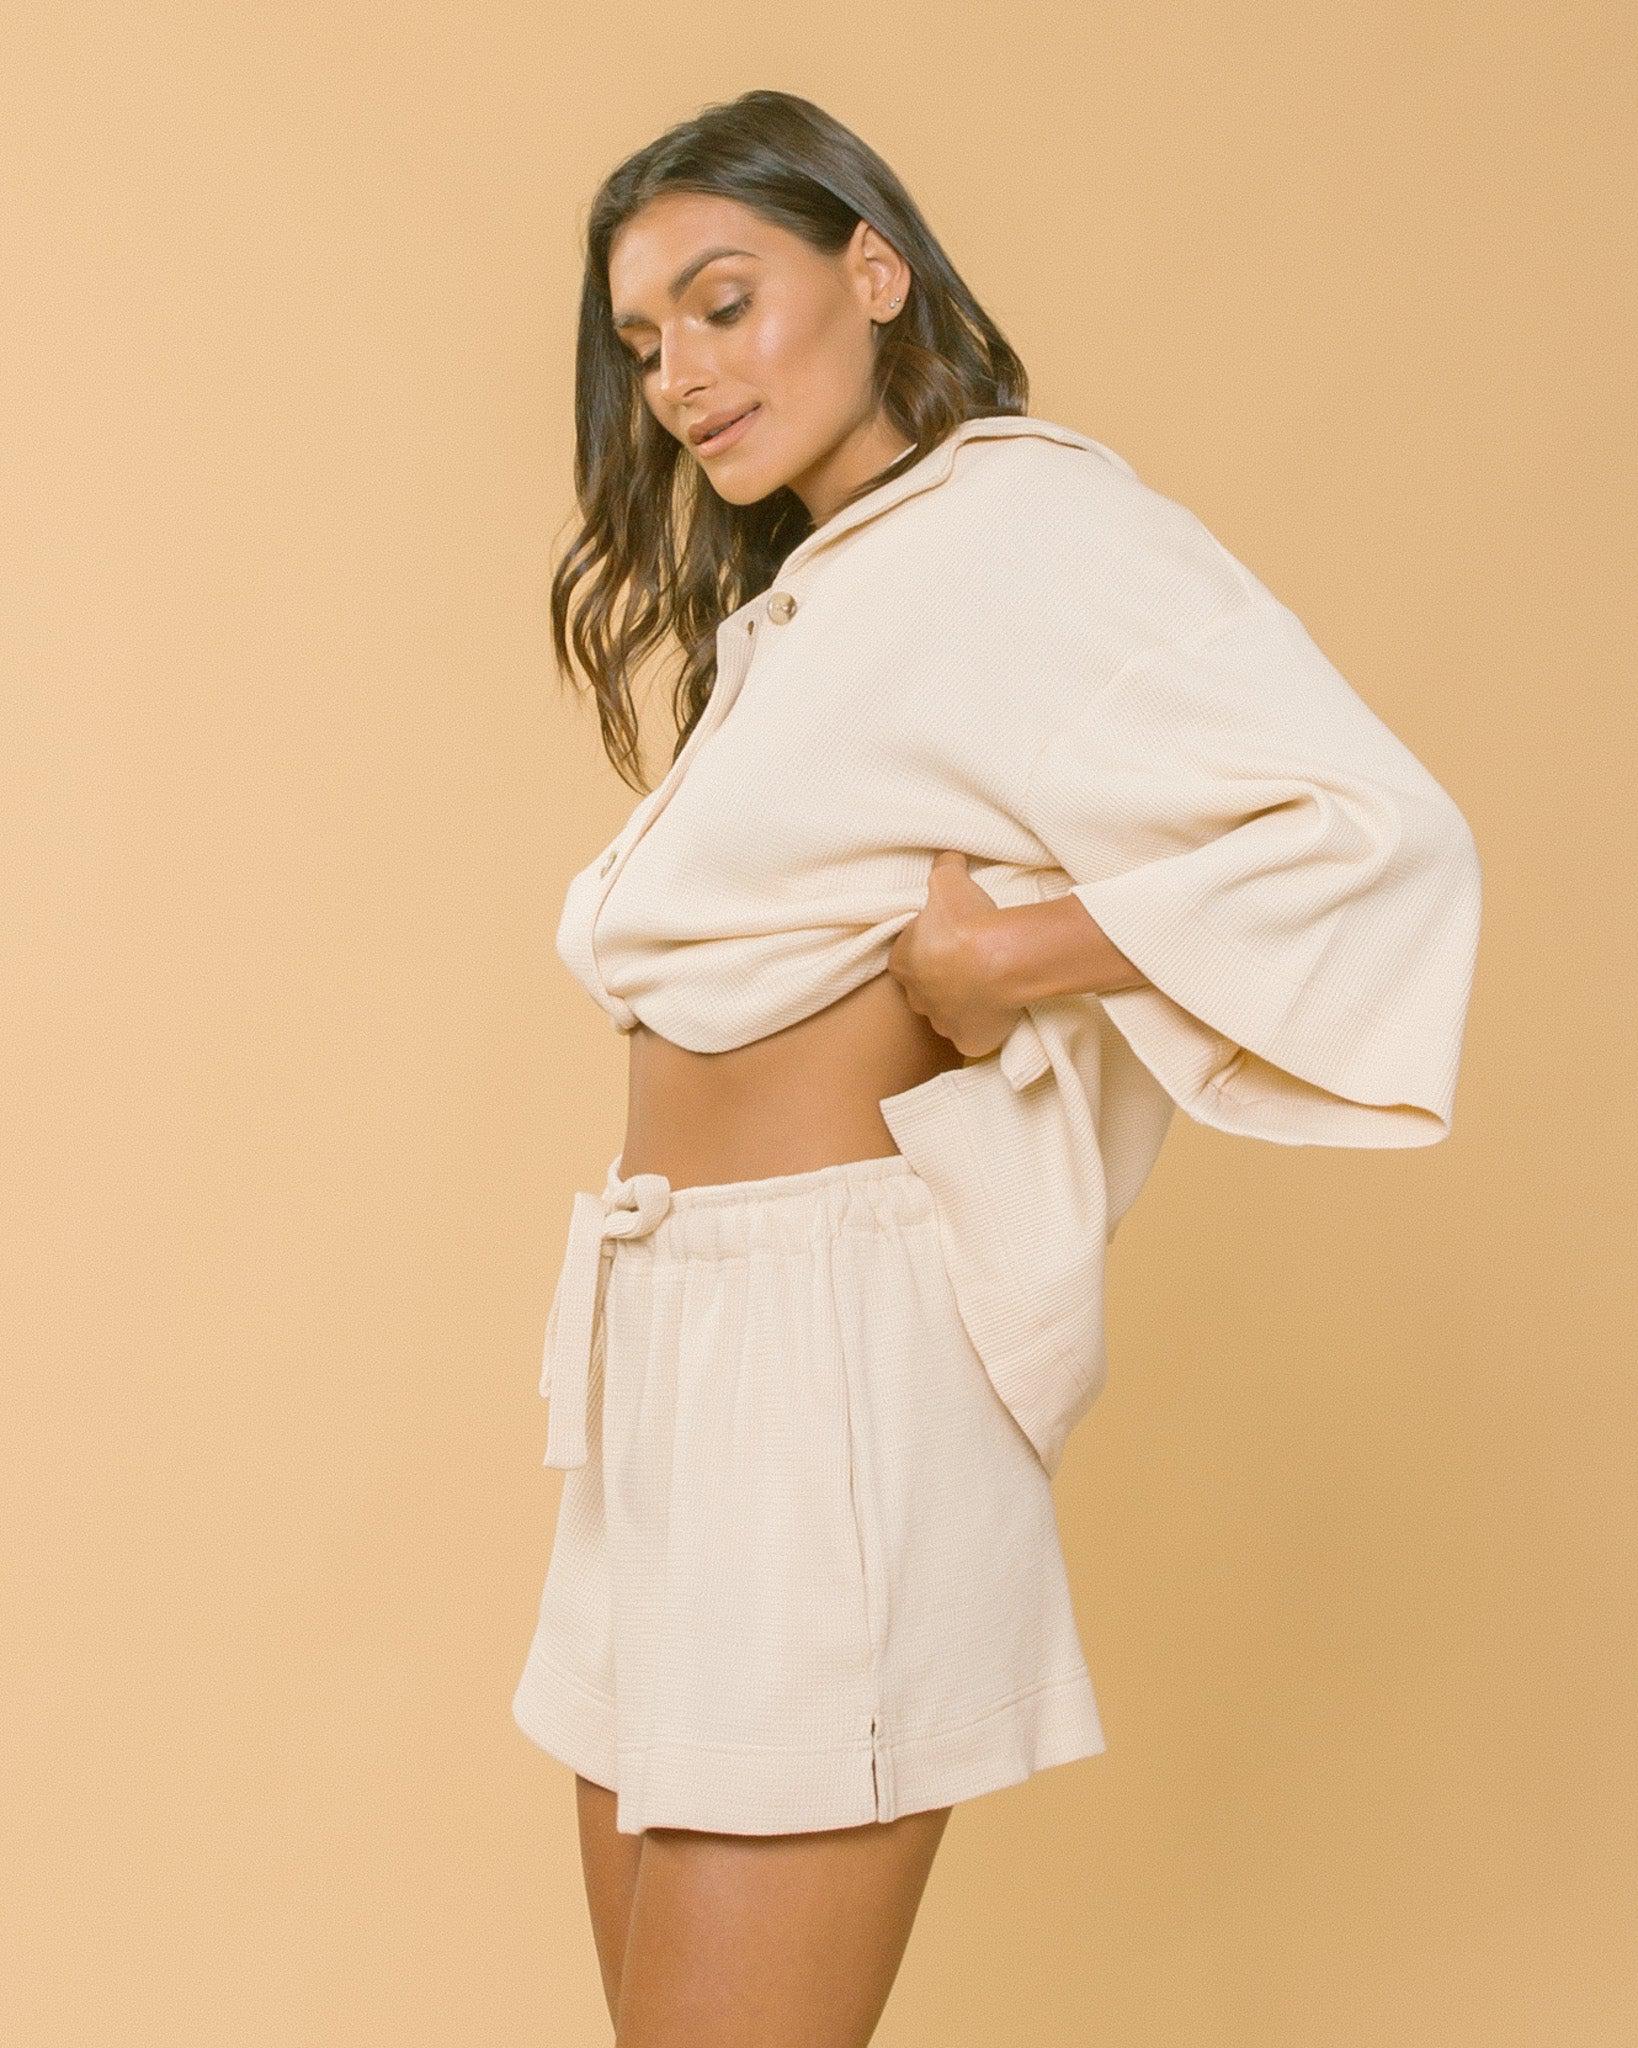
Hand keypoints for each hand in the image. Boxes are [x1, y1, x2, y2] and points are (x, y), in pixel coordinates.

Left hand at [884, 851, 1025, 1057]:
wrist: (1002, 958)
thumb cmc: (967, 920)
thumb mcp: (949, 881)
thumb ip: (943, 868)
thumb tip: (946, 856)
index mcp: (903, 962)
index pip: (908, 955)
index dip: (928, 947)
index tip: (950, 939)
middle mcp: (916, 998)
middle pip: (925, 988)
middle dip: (943, 977)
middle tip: (971, 960)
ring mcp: (941, 1024)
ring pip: (947, 1014)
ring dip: (962, 1002)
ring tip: (988, 983)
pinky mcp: (967, 1042)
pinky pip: (971, 1037)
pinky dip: (981, 1026)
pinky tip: (996, 1009)